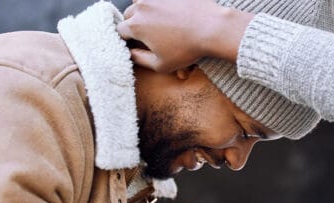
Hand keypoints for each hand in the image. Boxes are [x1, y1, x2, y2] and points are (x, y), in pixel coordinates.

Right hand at [116, 0, 253, 71]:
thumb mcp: (161, 64)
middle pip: (129, 14)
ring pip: (140, 0)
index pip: (120, 30)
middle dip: (133, 23)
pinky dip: (159, 3)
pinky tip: (168, 11)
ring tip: (155, 19)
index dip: (125, 38)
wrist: (213, 28)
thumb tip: (130, 53)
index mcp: (136, 26)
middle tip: (146, 33)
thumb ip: (139, 59)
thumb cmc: (187, 49)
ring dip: (143, 9)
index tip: (133, 43)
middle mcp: (142, 7)